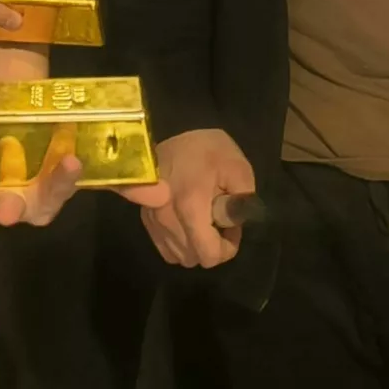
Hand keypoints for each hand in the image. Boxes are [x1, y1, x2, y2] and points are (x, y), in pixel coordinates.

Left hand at [0, 128, 175, 227]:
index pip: (59, 191)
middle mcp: (15, 197)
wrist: (15, 104)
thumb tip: (165, 194)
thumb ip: (122, 176)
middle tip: (7, 204)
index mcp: (47, 191)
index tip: (70, 159)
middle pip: (15, 208)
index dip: (64, 179)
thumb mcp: (89, 146)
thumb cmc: (54, 132)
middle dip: (11, 207)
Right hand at [141, 128, 254, 267]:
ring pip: (180, 257)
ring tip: (204, 219)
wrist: (170, 130)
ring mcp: (153, 220)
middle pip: (194, 259)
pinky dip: (181, 243)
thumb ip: (242, 201)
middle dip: (213, 246)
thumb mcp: (237, 167)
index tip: (232, 226)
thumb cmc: (207, 149)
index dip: (227, 248)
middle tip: (220, 219)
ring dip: (196, 246)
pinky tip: (188, 222)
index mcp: (190, 206)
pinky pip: (167, 249)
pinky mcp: (146, 219)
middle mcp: (166, 218)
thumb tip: (236, 224)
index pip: (208, 255)